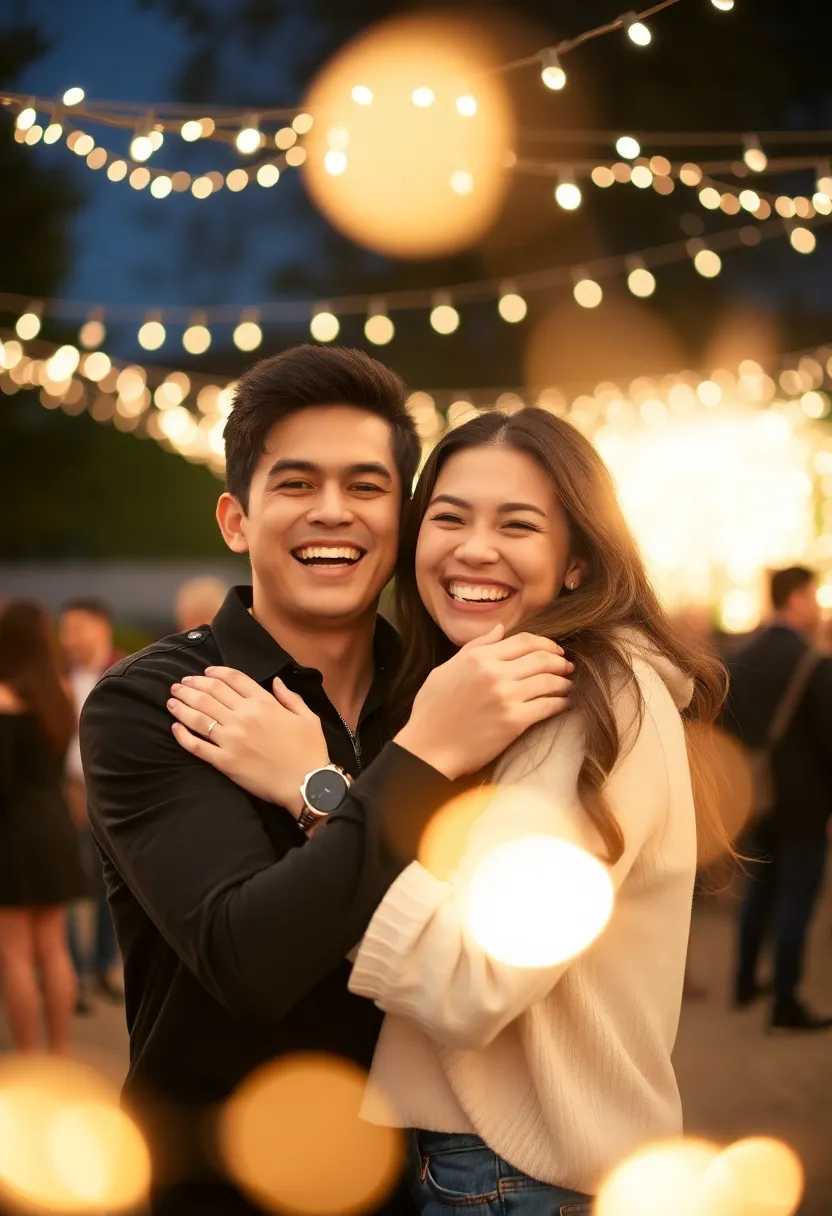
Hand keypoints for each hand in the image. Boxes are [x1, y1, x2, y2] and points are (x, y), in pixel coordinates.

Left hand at [168, 667, 328, 812]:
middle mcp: (244, 717)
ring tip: (171, 699)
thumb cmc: (310, 751)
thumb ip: (290, 697)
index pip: (233, 679)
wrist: (306, 784)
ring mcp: (232, 739)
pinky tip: (174, 727)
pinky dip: (182, 735)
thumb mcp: (307, 717)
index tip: (204, 672)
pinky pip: (197, 745)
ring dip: (182, 705)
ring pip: (199, 716)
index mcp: (264, 703)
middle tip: (179, 683)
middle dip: (192, 685)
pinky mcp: (224, 761)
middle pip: (211, 693)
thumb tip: (276, 681)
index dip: (215, 672)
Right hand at [395, 625, 572, 779]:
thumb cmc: (432, 710)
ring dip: (564, 682)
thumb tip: (499, 629)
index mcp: (479, 658)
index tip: (555, 650)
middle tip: (567, 666)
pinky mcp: (514, 721)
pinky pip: (548, 706)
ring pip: (550, 681)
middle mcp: (495, 673)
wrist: (429, 748)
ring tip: (567, 684)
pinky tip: (562, 703)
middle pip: (542, 658)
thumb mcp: (446, 669)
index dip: (546, 643)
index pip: (524, 641)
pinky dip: (560, 703)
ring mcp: (506, 697)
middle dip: (560, 661)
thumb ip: (475, 647)